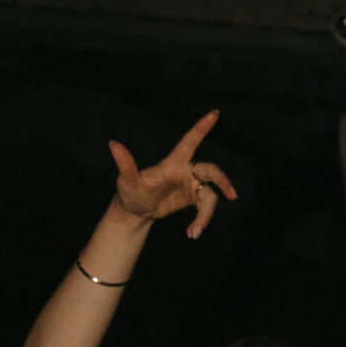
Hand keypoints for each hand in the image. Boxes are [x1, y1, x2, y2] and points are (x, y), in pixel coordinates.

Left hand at [109, 111, 237, 242]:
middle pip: (211, 171)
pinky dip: (201, 222)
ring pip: (210, 195)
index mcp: (173, 163)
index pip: (189, 142)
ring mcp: (191, 185)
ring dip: (205, 216)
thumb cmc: (130, 192)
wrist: (136, 211)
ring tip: (194, 233)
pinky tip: (192, 233)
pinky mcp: (193, 198)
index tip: (215, 113)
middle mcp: (185, 171)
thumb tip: (113, 144)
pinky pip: (205, 208)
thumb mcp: (126, 181)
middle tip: (232, 196)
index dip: (202, 127)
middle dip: (223, 182)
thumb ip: (125, 164)